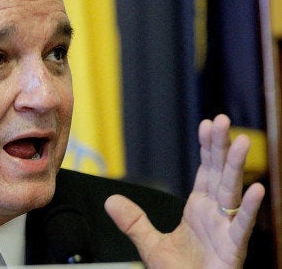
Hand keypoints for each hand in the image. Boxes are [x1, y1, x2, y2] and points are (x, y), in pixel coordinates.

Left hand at [104, 114, 265, 267]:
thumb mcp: (150, 245)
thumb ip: (134, 222)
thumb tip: (111, 201)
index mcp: (199, 210)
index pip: (205, 172)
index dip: (207, 148)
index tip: (207, 124)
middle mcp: (215, 215)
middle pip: (219, 174)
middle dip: (220, 147)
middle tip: (222, 120)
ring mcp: (225, 230)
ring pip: (232, 193)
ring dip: (236, 167)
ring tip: (240, 141)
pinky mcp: (232, 249)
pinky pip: (241, 227)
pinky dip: (249, 209)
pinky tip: (257, 189)